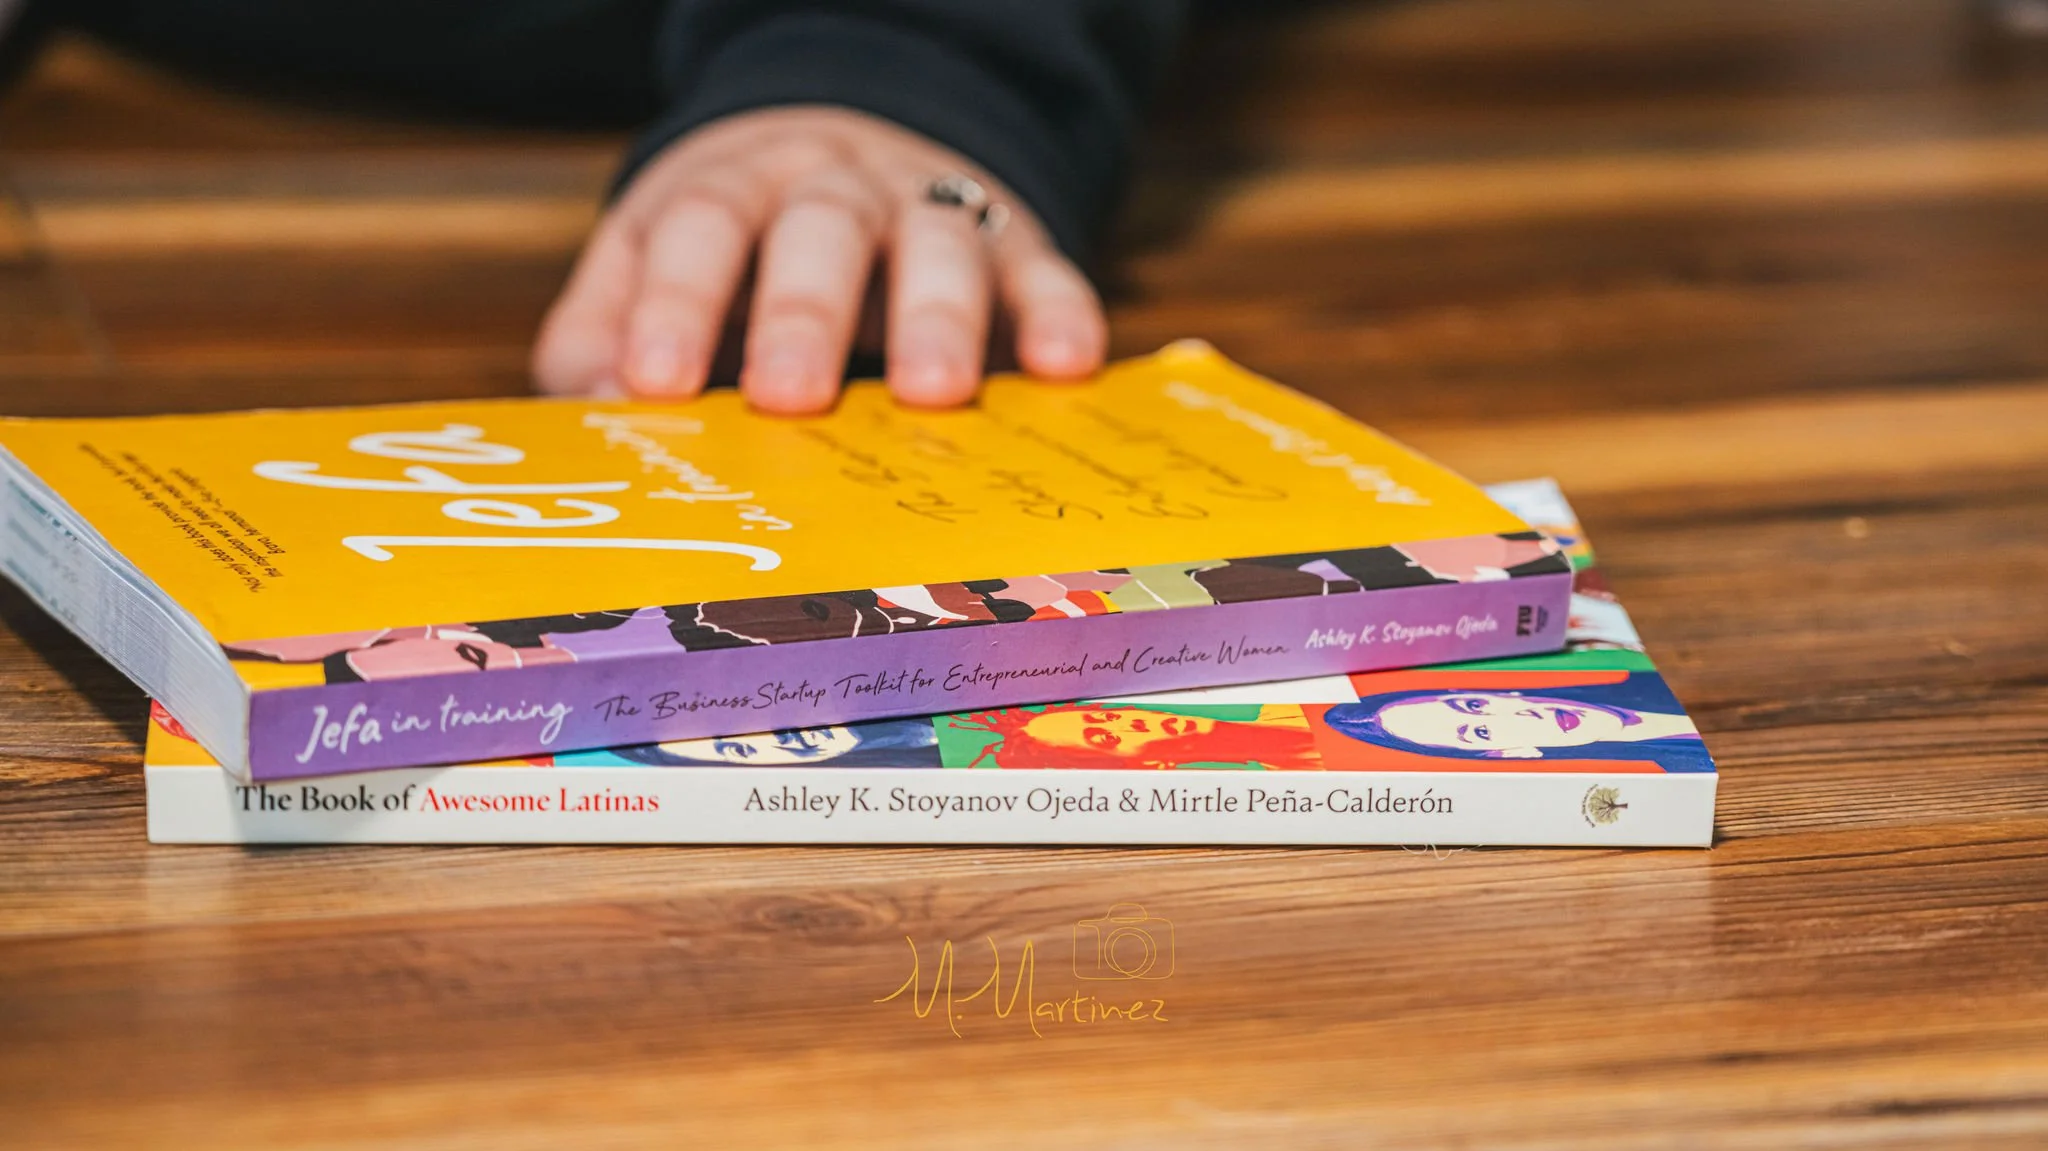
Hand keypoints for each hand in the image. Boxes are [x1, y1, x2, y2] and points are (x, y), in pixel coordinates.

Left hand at [533, 106, 1107, 411]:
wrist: (853, 158)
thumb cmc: (739, 249)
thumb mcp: (651, 269)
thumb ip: (604, 335)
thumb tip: (592, 410)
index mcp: (734, 191)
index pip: (702, 227)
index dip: (676, 300)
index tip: (655, 382)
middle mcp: (836, 189)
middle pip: (821, 229)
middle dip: (805, 312)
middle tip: (788, 396)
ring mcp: (932, 212)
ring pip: (940, 243)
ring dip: (938, 316)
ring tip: (933, 394)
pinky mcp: (1016, 248)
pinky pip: (1044, 271)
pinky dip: (1060, 313)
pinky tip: (1064, 366)